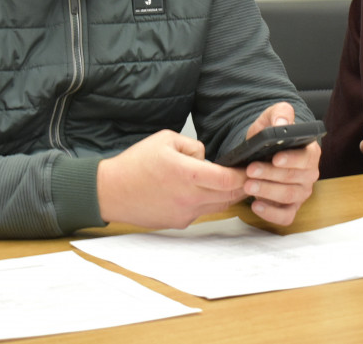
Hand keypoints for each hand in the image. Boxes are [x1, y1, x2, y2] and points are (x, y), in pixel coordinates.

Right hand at [97, 130, 247, 228]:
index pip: (229, 180)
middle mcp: (189, 197)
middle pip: (230, 196)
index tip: (251, 168)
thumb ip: (193, 146)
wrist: (110, 191)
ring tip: (229, 182)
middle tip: (250, 176)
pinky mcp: (178, 222)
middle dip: (243, 186)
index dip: (244, 175)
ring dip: (228, 195)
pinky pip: (202, 211)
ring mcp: (185, 213)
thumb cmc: (135, 164)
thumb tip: (206, 158)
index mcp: (188, 174)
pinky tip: (202, 191)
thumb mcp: (166, 139)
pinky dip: (208, 201)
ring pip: (219, 205)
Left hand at [238, 103, 319, 225]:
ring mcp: (301, 192)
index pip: (306, 157)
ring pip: (288, 196)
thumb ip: (279, 115)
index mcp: (309, 152)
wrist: (261, 152)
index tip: (275, 158)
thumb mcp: (272, 118)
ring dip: (267, 192)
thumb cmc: (269, 136)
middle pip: (293, 178)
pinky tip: (256, 205)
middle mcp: (309, 174)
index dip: (291, 159)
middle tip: (250, 170)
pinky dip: (271, 214)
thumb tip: (282, 124)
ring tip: (248, 186)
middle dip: (270, 175)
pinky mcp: (291, 208)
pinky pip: (286, 216)